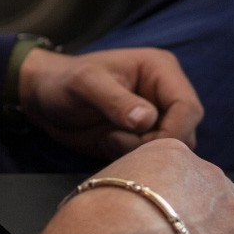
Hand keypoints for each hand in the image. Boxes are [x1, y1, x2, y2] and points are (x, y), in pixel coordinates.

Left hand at [17, 47, 203, 157]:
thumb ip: (115, 100)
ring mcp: (159, 119)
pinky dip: (137, 161)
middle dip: (154, 144)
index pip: (188, 108)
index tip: (139, 141)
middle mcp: (167, 95)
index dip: (172, 131)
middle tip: (115, 140)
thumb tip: (146, 120)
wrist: (44, 99)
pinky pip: (156, 160)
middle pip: (186, 132)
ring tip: (110, 141)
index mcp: (162, 72)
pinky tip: (110, 147)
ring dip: (144, 154)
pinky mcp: (147, 139)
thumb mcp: (84, 84)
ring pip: (173, 150)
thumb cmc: (63, 82)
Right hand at [88, 138, 233, 233]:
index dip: (191, 196)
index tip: (184, 210)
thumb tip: (104, 208)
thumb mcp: (99, 188)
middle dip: (224, 217)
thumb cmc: (96, 220)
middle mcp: (211, 181)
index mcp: (176, 159)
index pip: (195, 175)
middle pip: (230, 198)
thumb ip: (116, 192)